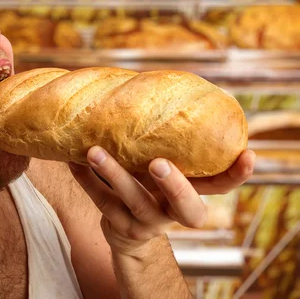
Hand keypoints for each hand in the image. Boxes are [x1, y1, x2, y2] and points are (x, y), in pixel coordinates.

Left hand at [68, 147, 252, 254]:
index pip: (220, 186)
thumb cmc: (149, 186)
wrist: (128, 232)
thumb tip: (151, 87)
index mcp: (192, 193)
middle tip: (158, 163)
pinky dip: (85, 180)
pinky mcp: (119, 227)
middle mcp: (174, 212)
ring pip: (134, 202)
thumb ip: (164, 144)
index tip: (247, 154)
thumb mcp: (162, 169)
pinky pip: (100, 201)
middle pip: (186, 206)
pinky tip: (71, 161)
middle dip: (174, 185)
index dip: (235, 175)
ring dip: (114, 174)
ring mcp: (147, 222)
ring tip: (94, 151)